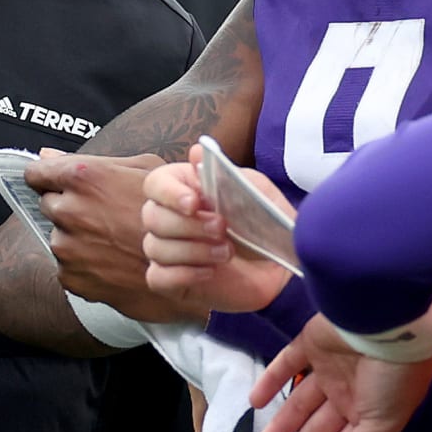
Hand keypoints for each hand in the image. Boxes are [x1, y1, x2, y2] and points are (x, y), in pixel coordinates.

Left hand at [27, 150, 200, 322]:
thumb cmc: (172, 211)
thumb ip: (92, 161)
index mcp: (83, 177)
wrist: (192, 263)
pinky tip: (112, 259)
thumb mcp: (142, 169)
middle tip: (100, 213)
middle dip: (67, 206)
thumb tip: (47, 153)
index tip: (54, 182)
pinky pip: (68, 265)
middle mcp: (69, 211)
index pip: (36, 172)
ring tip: (112, 240)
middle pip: (48, 204)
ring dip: (76, 236)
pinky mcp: (72, 277)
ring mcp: (68, 247)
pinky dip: (84, 263)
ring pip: (59, 236)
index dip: (46, 176)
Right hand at [141, 148, 293, 314]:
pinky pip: (157, 277)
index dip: (169, 193)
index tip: (194, 203)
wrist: (279, 265)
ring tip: (226, 252)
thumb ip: (225, 173)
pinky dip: (183, 274)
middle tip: (222, 228)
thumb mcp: (253, 191)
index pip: (155, 184)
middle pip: (152, 217)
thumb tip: (196, 152)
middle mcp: (167, 217)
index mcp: (183, 188)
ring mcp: (166, 250)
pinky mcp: (170, 280)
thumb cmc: (262, 221)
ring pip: (155, 247)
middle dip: (189, 225)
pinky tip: (210, 272)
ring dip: (193, 251)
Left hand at [248, 296, 431, 431]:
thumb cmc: (394, 377)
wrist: (391, 319)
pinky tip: (255, 401)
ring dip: (279, 428)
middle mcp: (348, 393)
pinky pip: (287, 363)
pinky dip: (271, 380)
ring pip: (298, 404)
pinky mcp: (313, 342)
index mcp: (368, 414)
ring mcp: (329, 367)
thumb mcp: (381, 423)